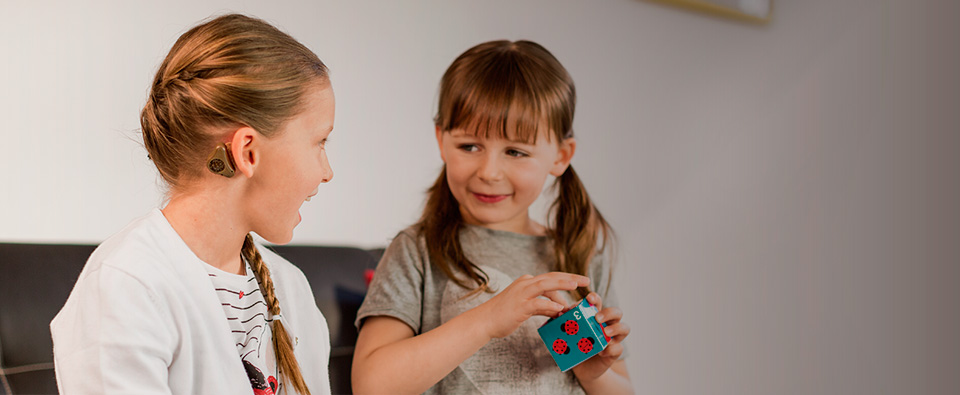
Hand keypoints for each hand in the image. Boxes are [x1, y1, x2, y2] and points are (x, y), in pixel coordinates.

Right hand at [471, 272, 589, 338]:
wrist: (484, 321)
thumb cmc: (504, 315)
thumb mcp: (527, 308)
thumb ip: (543, 306)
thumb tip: (559, 309)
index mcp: (527, 282)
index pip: (550, 278)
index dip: (566, 279)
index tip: (579, 282)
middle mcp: (525, 284)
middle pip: (551, 277)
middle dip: (569, 277)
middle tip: (585, 279)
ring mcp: (521, 294)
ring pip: (545, 284)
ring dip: (561, 284)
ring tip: (576, 285)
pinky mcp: (519, 306)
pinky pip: (537, 303)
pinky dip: (549, 304)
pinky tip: (560, 308)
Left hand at [571, 292, 630, 381]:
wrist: (582, 368)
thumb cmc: (575, 346)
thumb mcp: (569, 334)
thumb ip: (566, 324)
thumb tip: (560, 314)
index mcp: (595, 316)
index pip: (598, 303)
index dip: (595, 298)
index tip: (589, 298)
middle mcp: (607, 324)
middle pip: (617, 312)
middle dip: (608, 312)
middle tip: (597, 318)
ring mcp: (613, 338)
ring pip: (624, 328)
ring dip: (616, 328)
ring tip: (606, 332)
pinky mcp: (614, 352)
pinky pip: (618, 348)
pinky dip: (611, 349)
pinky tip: (602, 352)